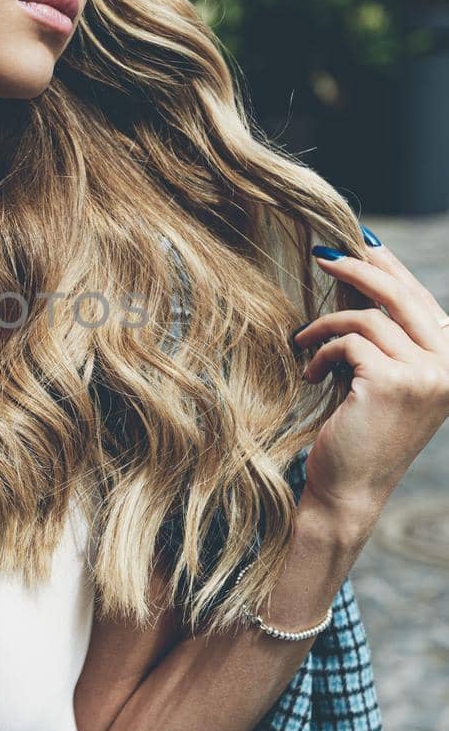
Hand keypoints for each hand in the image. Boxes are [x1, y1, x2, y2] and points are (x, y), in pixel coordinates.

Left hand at [292, 237, 448, 520]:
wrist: (349, 489)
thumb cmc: (360, 430)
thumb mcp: (379, 372)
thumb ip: (382, 329)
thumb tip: (358, 264)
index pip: (421, 298)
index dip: (389, 266)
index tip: (359, 241)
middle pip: (401, 294)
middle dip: (357, 267)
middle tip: (320, 255)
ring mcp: (427, 375)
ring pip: (367, 318)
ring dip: (325, 325)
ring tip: (302, 341)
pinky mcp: (393, 382)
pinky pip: (347, 342)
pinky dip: (320, 353)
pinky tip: (311, 374)